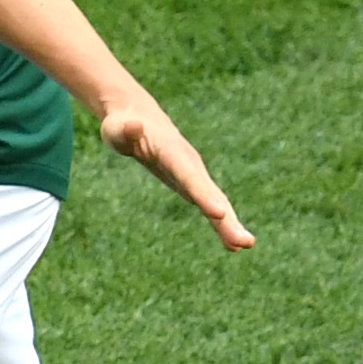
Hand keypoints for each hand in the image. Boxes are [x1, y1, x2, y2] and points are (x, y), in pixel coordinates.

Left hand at [97, 93, 254, 250]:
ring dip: (230, 225)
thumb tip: (134, 126)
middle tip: (246, 242)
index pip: (188, 176)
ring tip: (246, 245)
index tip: (219, 213)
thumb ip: (125, 130)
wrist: (136, 118)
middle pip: (210, 194)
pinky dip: (221, 223)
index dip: (203, 194)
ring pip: (215, 201)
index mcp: (172, 152)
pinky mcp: (191, 184)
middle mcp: (189, 164)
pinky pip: (209, 205)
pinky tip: (232, 245)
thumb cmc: (122, 126)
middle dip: (227, 218)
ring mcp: (194, 174)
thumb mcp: (117, 128)